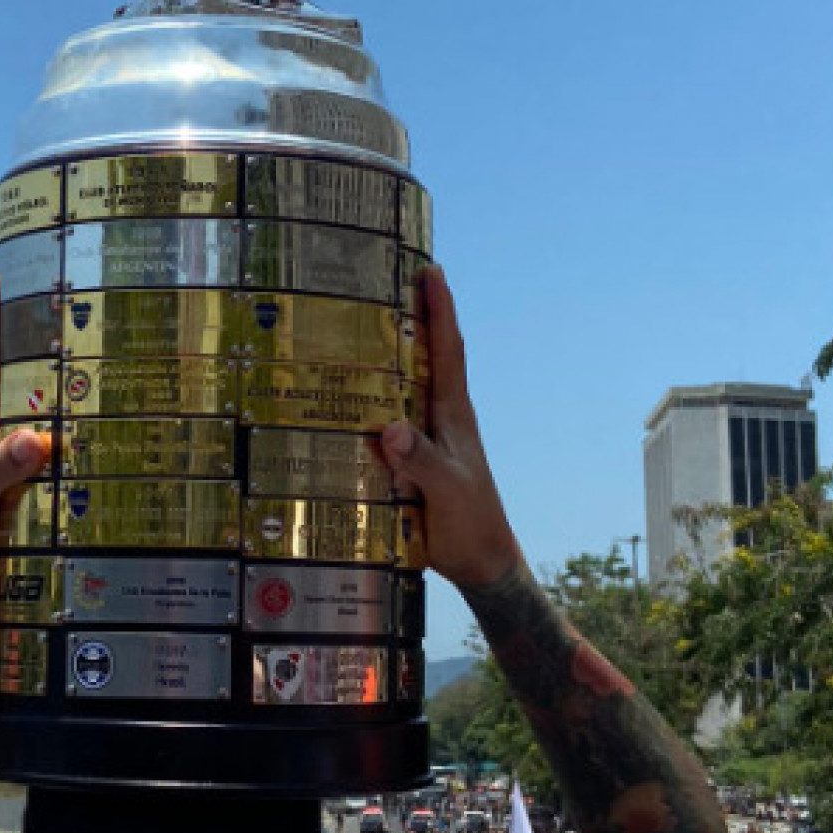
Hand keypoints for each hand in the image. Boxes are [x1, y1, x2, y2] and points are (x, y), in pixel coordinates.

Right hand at [378, 267, 519, 589]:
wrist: (484, 562)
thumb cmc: (471, 524)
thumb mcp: (447, 492)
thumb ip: (423, 461)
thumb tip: (391, 429)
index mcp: (453, 415)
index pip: (448, 351)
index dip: (440, 309)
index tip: (431, 270)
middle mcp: (441, 418)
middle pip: (426, 357)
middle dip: (411, 318)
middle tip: (382, 283)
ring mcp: (429, 439)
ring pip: (407, 387)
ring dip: (388, 357)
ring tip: (356, 329)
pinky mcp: (415, 462)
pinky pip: (392, 420)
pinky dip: (373, 402)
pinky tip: (348, 401)